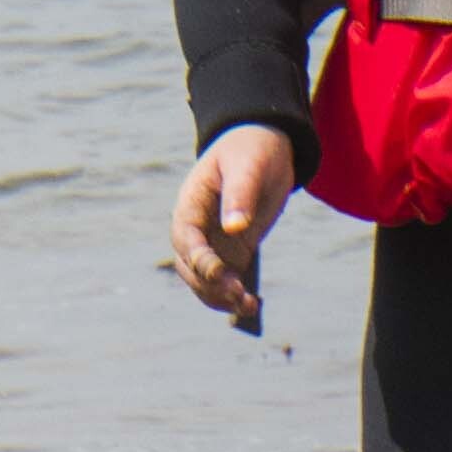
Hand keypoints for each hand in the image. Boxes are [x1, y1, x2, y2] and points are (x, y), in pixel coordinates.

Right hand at [172, 125, 301, 331]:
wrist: (266, 145)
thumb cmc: (252, 149)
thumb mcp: (248, 166)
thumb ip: (240, 195)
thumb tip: (234, 227)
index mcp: (191, 203)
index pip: (185, 238)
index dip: (198, 258)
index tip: (218, 273)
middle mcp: (196, 227)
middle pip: (190, 266)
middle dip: (210, 284)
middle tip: (239, 295)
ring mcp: (212, 242)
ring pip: (204, 280)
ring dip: (220, 297)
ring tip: (248, 305)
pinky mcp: (232, 251)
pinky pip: (224, 280)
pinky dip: (233, 295)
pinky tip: (251, 304)